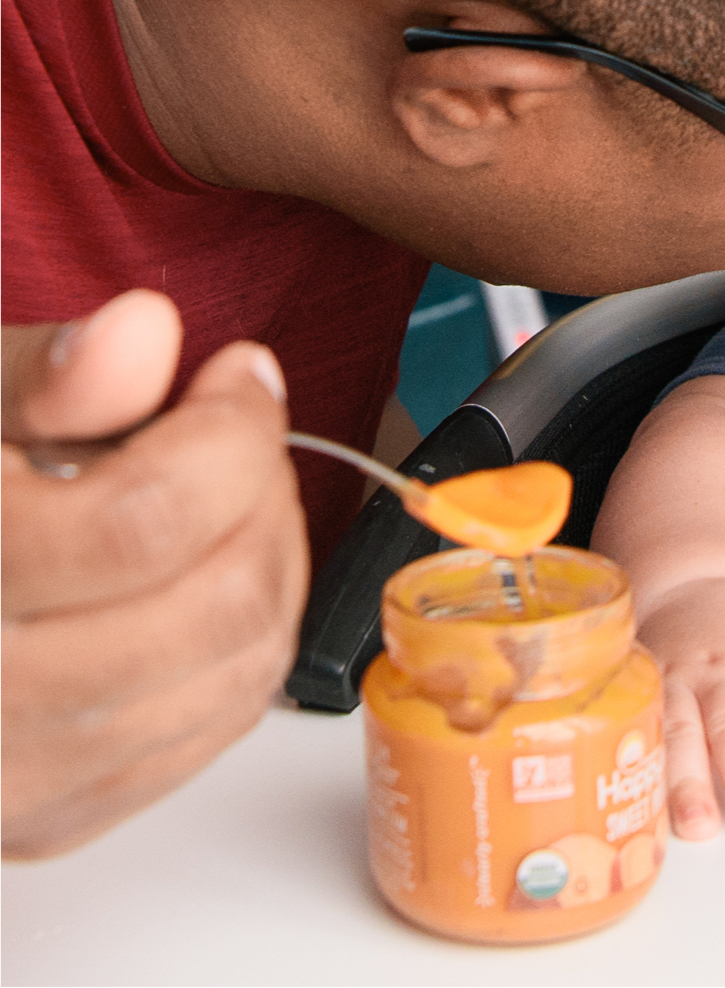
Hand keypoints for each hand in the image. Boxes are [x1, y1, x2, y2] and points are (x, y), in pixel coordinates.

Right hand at [2, 292, 308, 857]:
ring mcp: (11, 782)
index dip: (232, 427)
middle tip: (235, 435)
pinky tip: (203, 574)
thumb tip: (145, 334)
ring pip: (241, 672)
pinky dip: (244, 641)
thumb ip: (42, 374)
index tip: (239, 373)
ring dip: (270, 562)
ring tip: (225, 497)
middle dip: (263, 491)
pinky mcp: (46, 819)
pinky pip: (216, 731)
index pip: (150, 518)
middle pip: (219, 601)